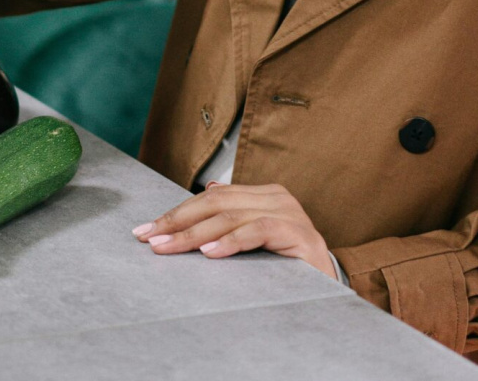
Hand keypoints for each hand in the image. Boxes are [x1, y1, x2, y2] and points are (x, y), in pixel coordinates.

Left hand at [132, 182, 336, 279]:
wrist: (330, 289)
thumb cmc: (288, 266)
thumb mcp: (254, 238)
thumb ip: (233, 216)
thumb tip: (208, 188)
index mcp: (263, 194)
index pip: (211, 198)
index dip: (177, 213)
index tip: (146, 231)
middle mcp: (276, 197)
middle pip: (216, 203)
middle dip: (177, 222)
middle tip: (149, 238)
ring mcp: (289, 213)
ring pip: (230, 216)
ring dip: (194, 234)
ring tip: (169, 248)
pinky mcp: (298, 233)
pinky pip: (257, 231)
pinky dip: (230, 242)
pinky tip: (209, 253)